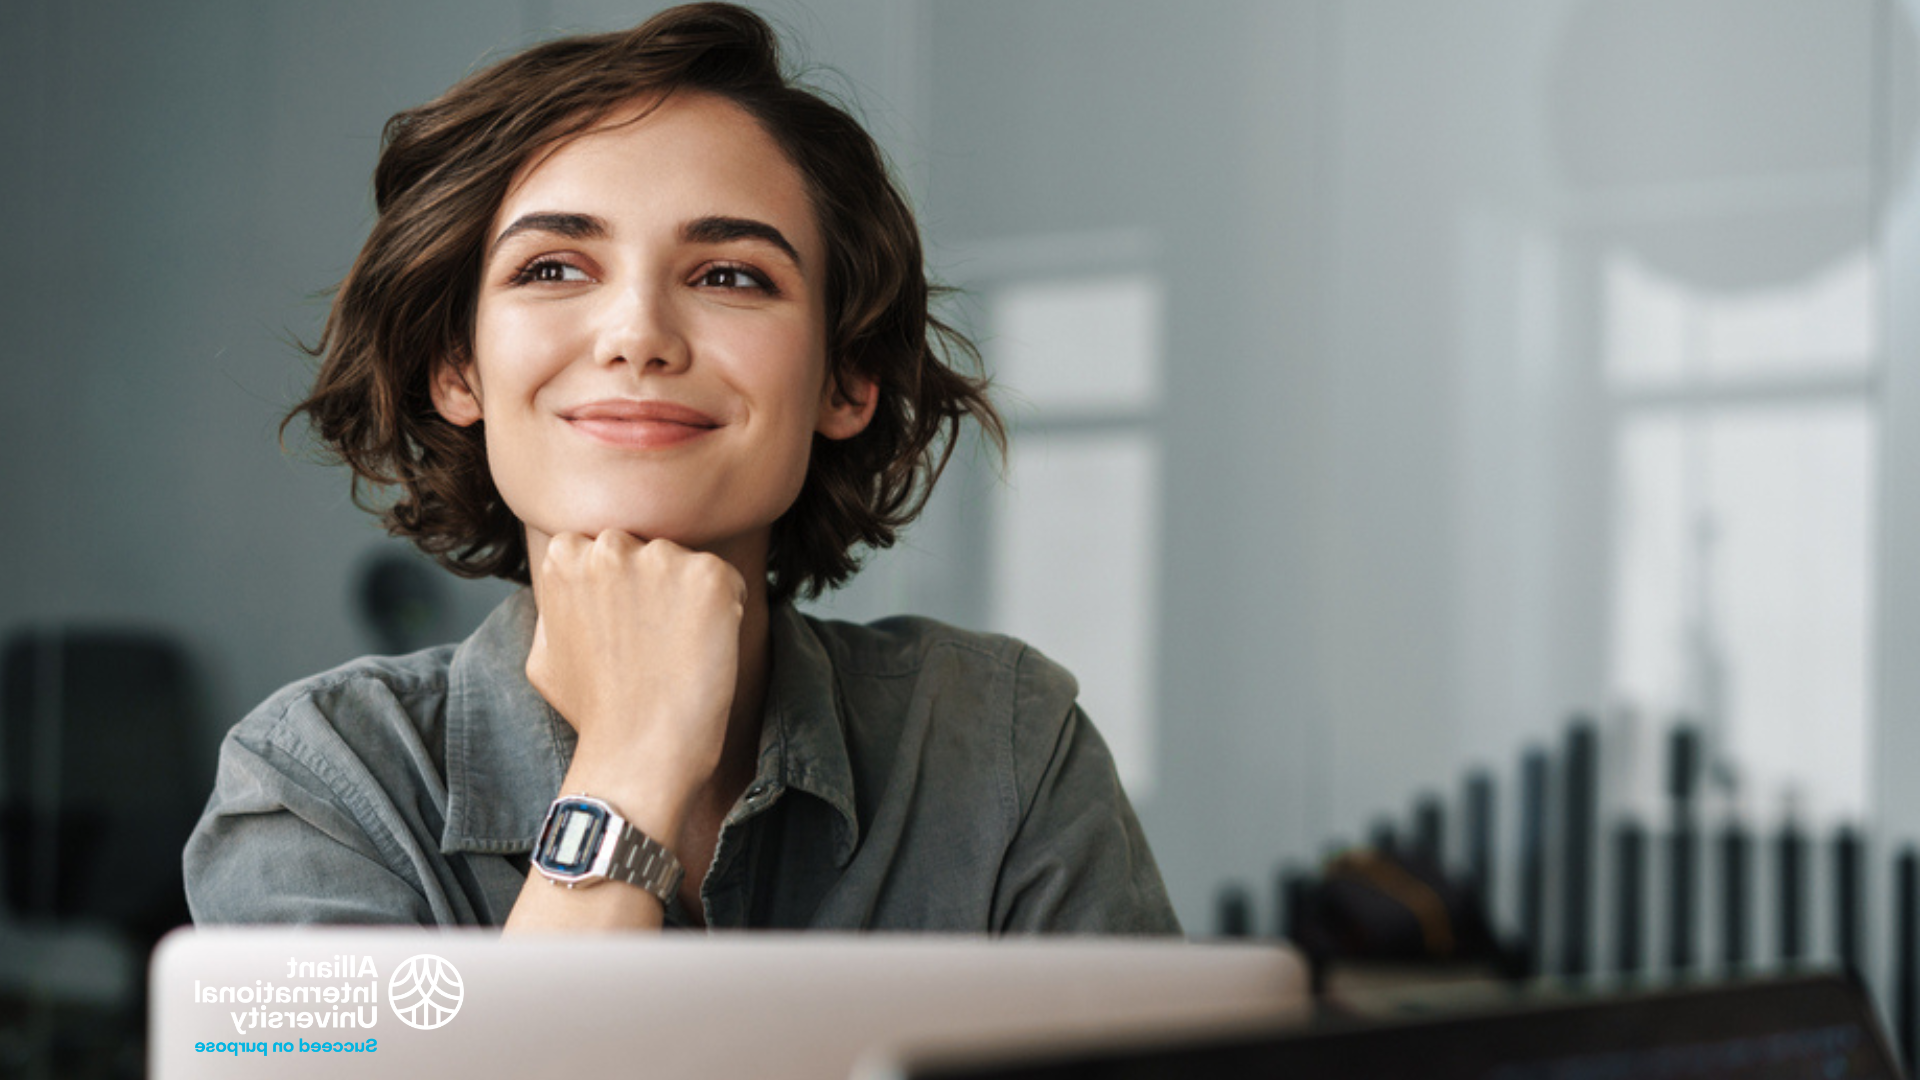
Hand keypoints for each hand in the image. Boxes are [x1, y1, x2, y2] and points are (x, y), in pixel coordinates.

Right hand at [526, 531, 746, 826]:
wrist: (638, 754)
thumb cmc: (594, 713)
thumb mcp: (544, 654)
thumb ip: (555, 606)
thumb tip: (568, 588)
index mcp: (566, 556)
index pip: (606, 547)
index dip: (622, 589)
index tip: (626, 628)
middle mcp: (610, 546)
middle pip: (648, 548)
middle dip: (655, 584)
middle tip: (655, 641)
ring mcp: (661, 558)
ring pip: (687, 564)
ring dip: (690, 598)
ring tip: (678, 651)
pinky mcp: (710, 577)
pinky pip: (726, 582)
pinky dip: (726, 612)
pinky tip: (704, 651)